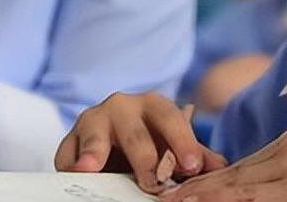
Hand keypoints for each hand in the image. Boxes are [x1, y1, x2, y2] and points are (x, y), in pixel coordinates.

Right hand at [55, 92, 225, 192]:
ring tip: (91, 167)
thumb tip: (219, 169)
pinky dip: (71, 165)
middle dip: (143, 157)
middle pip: (133, 130)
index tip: (192, 166)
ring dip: (94, 151)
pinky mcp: (70, 140)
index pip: (170, 118)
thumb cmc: (153, 140)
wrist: (115, 133)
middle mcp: (121, 107)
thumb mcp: (175, 144)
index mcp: (153, 105)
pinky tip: (75, 174)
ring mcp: (92, 120)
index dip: (183, 141)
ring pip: (94, 133)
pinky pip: (67, 152)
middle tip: (152, 181)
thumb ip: (196, 156)